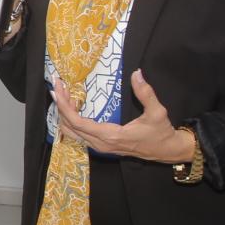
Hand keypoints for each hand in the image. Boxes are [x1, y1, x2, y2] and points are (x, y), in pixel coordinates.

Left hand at [49, 69, 194, 165]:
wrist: (167, 150)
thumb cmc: (161, 133)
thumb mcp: (157, 112)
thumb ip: (146, 93)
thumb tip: (136, 74)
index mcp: (110, 136)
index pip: (78, 122)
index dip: (64, 106)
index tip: (57, 90)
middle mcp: (100, 144)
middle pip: (70, 126)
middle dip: (61, 105)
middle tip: (57, 86)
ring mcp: (100, 147)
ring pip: (72, 132)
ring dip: (65, 113)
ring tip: (63, 94)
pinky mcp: (101, 146)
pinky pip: (79, 134)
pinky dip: (71, 120)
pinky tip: (73, 106)